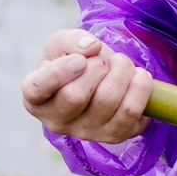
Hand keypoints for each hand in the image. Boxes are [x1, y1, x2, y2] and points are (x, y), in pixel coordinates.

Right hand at [21, 28, 153, 143]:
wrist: (101, 80)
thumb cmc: (75, 61)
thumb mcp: (63, 44)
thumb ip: (72, 40)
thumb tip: (91, 48)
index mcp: (36, 98)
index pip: (37, 89)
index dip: (59, 72)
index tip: (80, 59)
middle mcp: (57, 121)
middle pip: (75, 96)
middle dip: (97, 67)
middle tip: (103, 60)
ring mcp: (86, 132)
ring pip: (107, 102)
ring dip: (122, 73)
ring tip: (122, 64)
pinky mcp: (115, 135)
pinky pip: (132, 114)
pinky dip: (140, 88)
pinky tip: (139, 77)